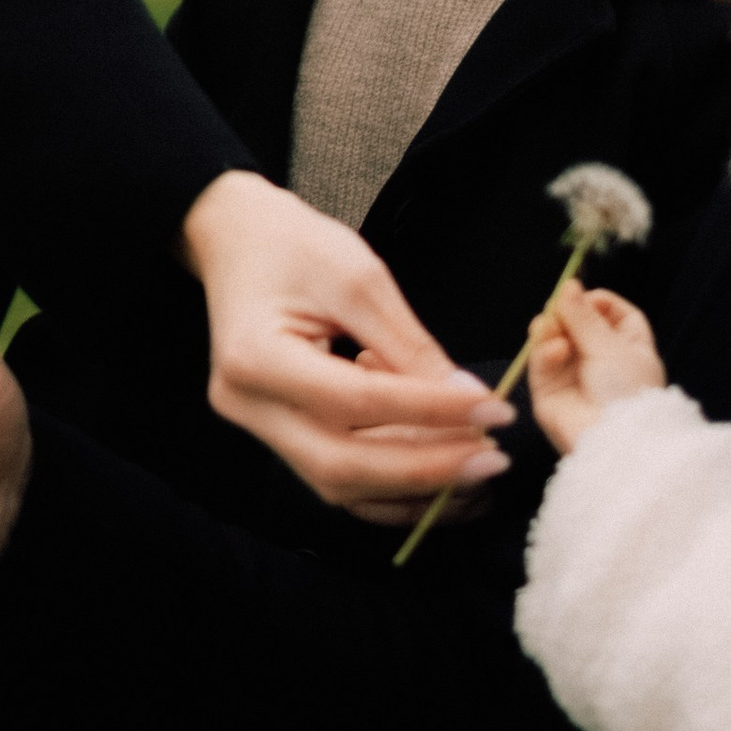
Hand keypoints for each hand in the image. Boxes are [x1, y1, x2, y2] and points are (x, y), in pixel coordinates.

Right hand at [184, 170, 508, 524]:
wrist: (238, 241)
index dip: (431, 410)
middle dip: (425, 469)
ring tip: (477, 476)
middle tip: (491, 459)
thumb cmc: (293, 246)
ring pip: (340, 485)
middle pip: (341, 465)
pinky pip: (336, 479)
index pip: (356, 401)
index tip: (492, 409)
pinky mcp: (276, 434)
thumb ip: (410, 346)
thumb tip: (466, 401)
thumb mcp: (359, 278)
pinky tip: (440, 479)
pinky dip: (390, 487)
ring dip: (412, 489)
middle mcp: (246, 405)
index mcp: (255, 357)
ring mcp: (257, 427)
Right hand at [529, 283, 666, 456]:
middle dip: (567, 313)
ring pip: (554, 340)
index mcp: (630, 351)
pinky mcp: (549, 393)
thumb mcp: (612, 347)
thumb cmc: (627, 394)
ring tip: (551, 327)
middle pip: (579, 325)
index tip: (584, 295)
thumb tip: (568, 285)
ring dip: (551, 329)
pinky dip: (545, 352)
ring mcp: (574, 378)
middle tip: (559, 306)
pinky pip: (542, 363)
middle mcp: (602, 363)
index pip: (615, 316)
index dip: (599, 302)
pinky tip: (556, 351)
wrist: (614, 444)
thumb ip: (584, 316)